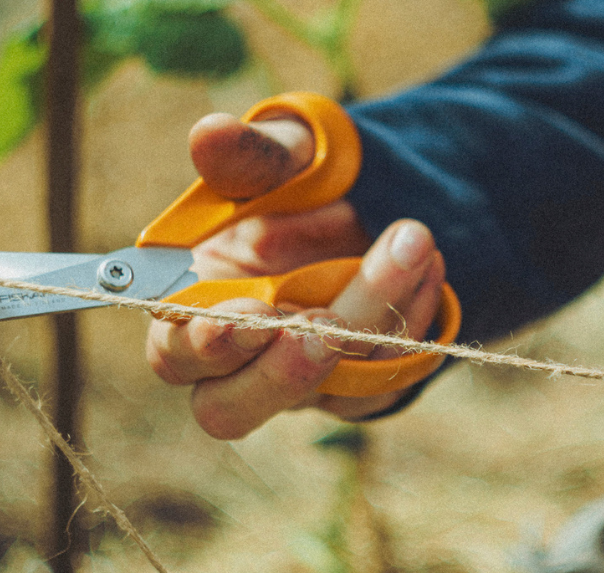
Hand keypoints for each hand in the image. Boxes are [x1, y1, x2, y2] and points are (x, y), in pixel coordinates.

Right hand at [147, 112, 445, 439]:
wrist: (376, 200)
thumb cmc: (304, 182)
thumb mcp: (285, 156)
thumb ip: (249, 155)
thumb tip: (208, 133)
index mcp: (192, 307)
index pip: (174, 350)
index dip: (206, 342)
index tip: (253, 313)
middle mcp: (239, 358)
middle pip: (228, 409)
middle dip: (277, 375)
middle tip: (326, 330)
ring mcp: (299, 381)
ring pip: (323, 391)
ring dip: (371, 326)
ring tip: (411, 244)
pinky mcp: (358, 387)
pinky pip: (384, 378)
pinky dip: (411, 323)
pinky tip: (429, 267)